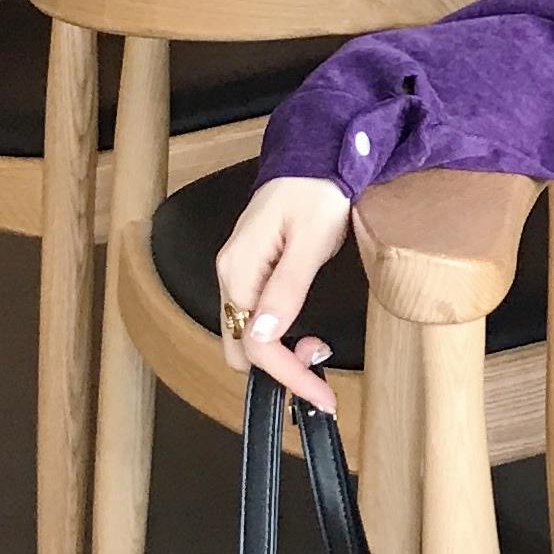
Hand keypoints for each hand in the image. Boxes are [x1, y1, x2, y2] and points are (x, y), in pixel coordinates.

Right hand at [214, 175, 353, 411]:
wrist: (316, 155)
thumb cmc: (317, 193)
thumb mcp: (311, 242)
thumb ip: (286, 289)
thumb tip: (263, 336)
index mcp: (238, 271)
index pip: (254, 344)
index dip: (286, 376)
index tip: (322, 397)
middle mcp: (230, 277)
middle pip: (241, 347)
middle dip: (279, 369)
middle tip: (323, 369)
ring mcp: (239, 275)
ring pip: (247, 337)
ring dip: (279, 356)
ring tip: (319, 348)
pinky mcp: (253, 273)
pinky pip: (256, 319)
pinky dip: (278, 337)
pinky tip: (304, 334)